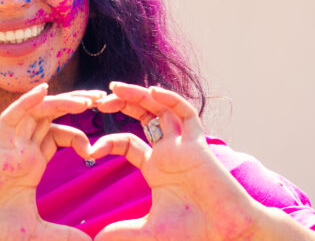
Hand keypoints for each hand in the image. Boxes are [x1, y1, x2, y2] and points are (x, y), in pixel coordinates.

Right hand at [0, 83, 104, 240]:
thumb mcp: (37, 233)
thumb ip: (63, 236)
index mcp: (33, 162)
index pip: (60, 135)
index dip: (80, 135)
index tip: (97, 149)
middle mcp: (22, 149)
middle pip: (52, 115)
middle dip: (76, 104)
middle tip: (102, 98)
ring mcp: (10, 146)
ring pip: (37, 112)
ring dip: (61, 101)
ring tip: (86, 100)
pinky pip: (11, 118)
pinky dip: (26, 102)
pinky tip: (43, 90)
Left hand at [92, 82, 263, 240]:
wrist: (226, 234)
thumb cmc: (194, 232)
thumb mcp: (149, 232)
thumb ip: (123, 233)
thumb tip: (96, 240)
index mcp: (155, 167)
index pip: (126, 142)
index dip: (106, 141)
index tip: (88, 149)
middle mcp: (168, 151)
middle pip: (142, 116)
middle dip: (121, 104)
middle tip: (97, 98)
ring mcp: (184, 146)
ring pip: (161, 109)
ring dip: (140, 95)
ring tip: (115, 88)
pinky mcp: (200, 145)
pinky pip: (188, 115)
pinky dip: (172, 101)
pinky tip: (153, 92)